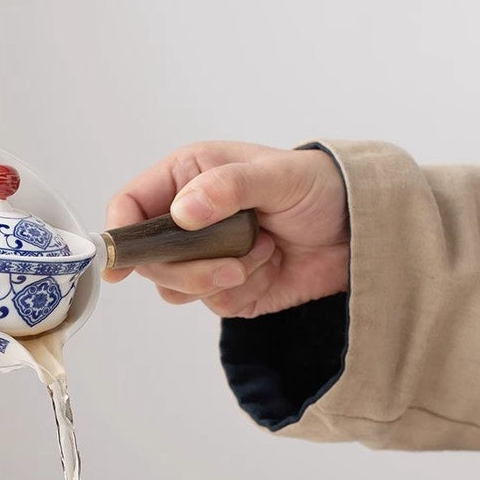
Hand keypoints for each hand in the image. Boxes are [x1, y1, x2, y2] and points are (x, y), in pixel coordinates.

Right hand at [104, 141, 348, 317]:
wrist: (359, 230)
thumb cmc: (319, 187)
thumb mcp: (276, 175)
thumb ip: (228, 188)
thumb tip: (182, 211)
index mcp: (187, 179)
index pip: (130, 207)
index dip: (121, 235)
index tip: (123, 263)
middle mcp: (187, 219)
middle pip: (149, 259)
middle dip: (187, 268)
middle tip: (230, 263)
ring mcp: (204, 256)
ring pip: (176, 287)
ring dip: (218, 280)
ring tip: (261, 254)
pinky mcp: (226, 288)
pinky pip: (212, 304)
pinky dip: (242, 291)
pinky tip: (269, 267)